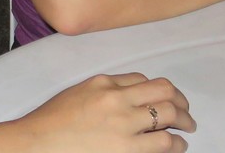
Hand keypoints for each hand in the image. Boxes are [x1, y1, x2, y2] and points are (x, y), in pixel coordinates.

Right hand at [16, 72, 194, 152]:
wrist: (37, 144)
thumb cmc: (51, 122)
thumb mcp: (77, 93)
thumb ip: (103, 89)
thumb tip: (130, 93)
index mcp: (103, 82)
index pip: (143, 79)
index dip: (158, 90)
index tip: (164, 99)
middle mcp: (117, 99)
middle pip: (163, 92)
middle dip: (180, 101)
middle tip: (185, 112)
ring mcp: (123, 124)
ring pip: (168, 115)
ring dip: (184, 121)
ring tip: (187, 129)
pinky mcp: (126, 149)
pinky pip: (164, 142)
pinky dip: (177, 144)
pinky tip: (177, 146)